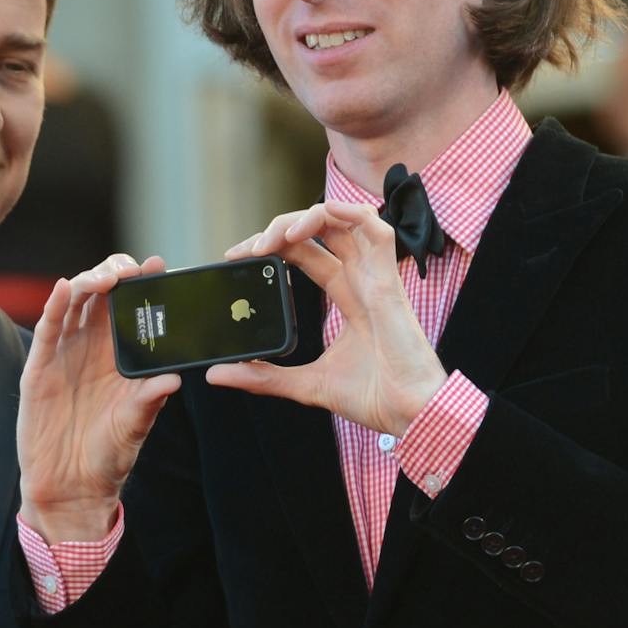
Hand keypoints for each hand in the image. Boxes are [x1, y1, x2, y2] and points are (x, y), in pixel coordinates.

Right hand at [17, 254, 181, 542]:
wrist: (73, 488)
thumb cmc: (109, 455)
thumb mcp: (135, 426)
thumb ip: (149, 400)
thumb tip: (174, 378)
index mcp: (121, 355)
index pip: (132, 308)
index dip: (143, 284)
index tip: (160, 267)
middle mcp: (93, 347)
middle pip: (101, 294)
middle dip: (116, 273)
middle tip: (132, 271)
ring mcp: (64, 354)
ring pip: (74, 303)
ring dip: (88, 282)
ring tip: (106, 278)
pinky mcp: (39, 368)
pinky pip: (47, 330)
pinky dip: (53, 306)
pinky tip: (63, 287)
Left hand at [207, 201, 445, 435]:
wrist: (410, 414)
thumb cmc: (373, 397)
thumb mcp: (305, 383)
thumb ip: (263, 376)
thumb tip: (217, 374)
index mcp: (346, 295)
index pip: (305, 253)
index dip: (272, 246)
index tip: (237, 258)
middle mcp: (361, 278)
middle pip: (317, 231)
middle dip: (278, 229)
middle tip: (247, 249)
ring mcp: (376, 274)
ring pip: (341, 219)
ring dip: (302, 217)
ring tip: (273, 239)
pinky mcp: (389, 278)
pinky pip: (374, 226)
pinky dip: (341, 213)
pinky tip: (307, 227)